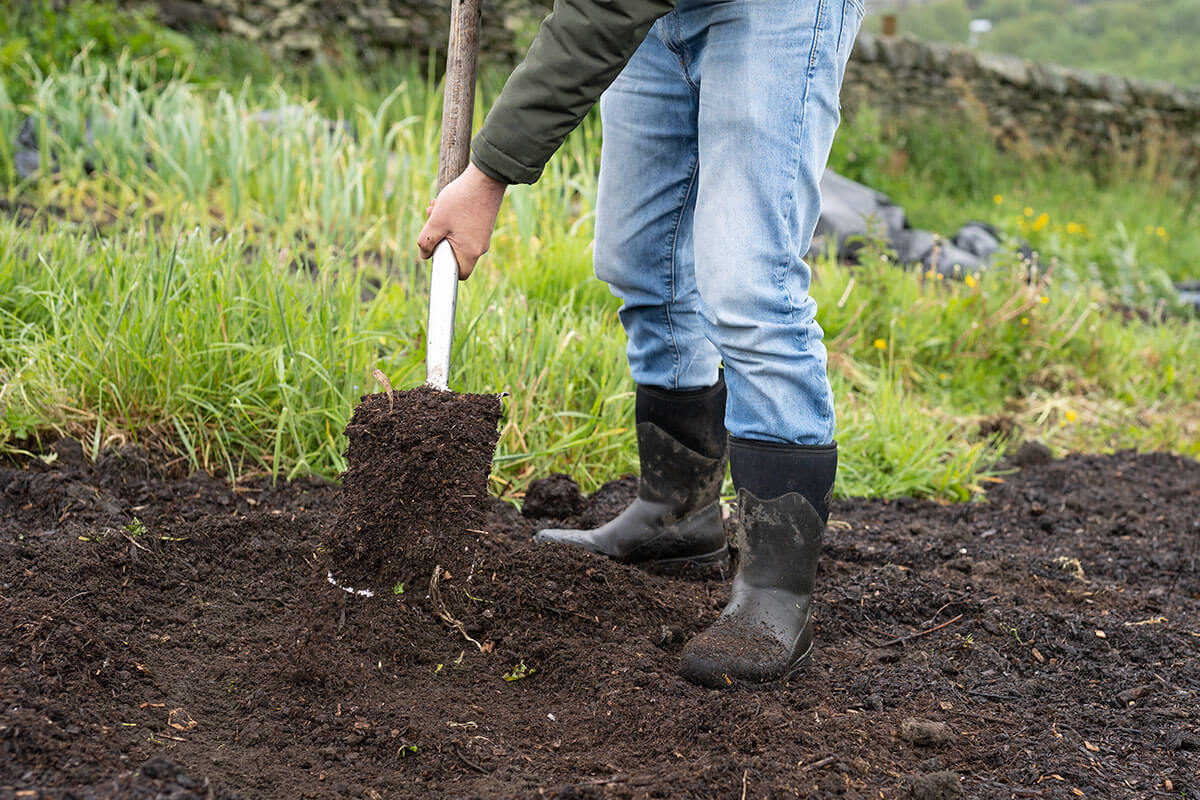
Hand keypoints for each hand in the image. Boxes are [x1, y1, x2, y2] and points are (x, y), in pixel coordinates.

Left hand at [417, 163, 507, 279]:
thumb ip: (426, 242)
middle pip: (454, 253)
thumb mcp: (436, 221)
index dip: (443, 265)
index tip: (434, 249)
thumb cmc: (460, 200)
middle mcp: (480, 247)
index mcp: (470, 252)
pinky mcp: (484, 224)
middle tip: (430, 219)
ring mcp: (483, 235)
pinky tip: (445, 204)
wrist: (486, 178)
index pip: (458, 274)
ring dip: (442, 225)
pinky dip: (452, 220)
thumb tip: (424, 254)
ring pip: (457, 238)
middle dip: (438, 238)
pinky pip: (465, 229)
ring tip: (435, 207)